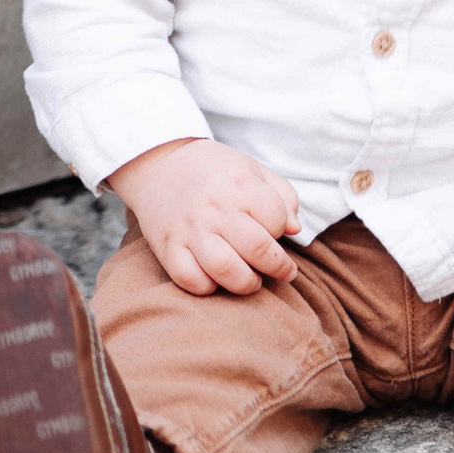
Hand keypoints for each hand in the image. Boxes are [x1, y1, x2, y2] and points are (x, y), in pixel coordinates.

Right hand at [105, 138, 302, 297]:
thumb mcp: (252, 170)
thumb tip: (294, 229)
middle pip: (257, 248)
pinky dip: (208, 287)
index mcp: (239, 185)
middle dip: (278, 267)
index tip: (276, 233)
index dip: (282, 230)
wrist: (159, 165)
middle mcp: (215, 209)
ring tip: (252, 281)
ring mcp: (190, 231)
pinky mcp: (168, 249)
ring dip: (247, 283)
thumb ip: (282, 195)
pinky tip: (217, 279)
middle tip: (283, 271)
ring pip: (225, 270)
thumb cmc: (215, 171)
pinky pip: (190, 280)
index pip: (276, 218)